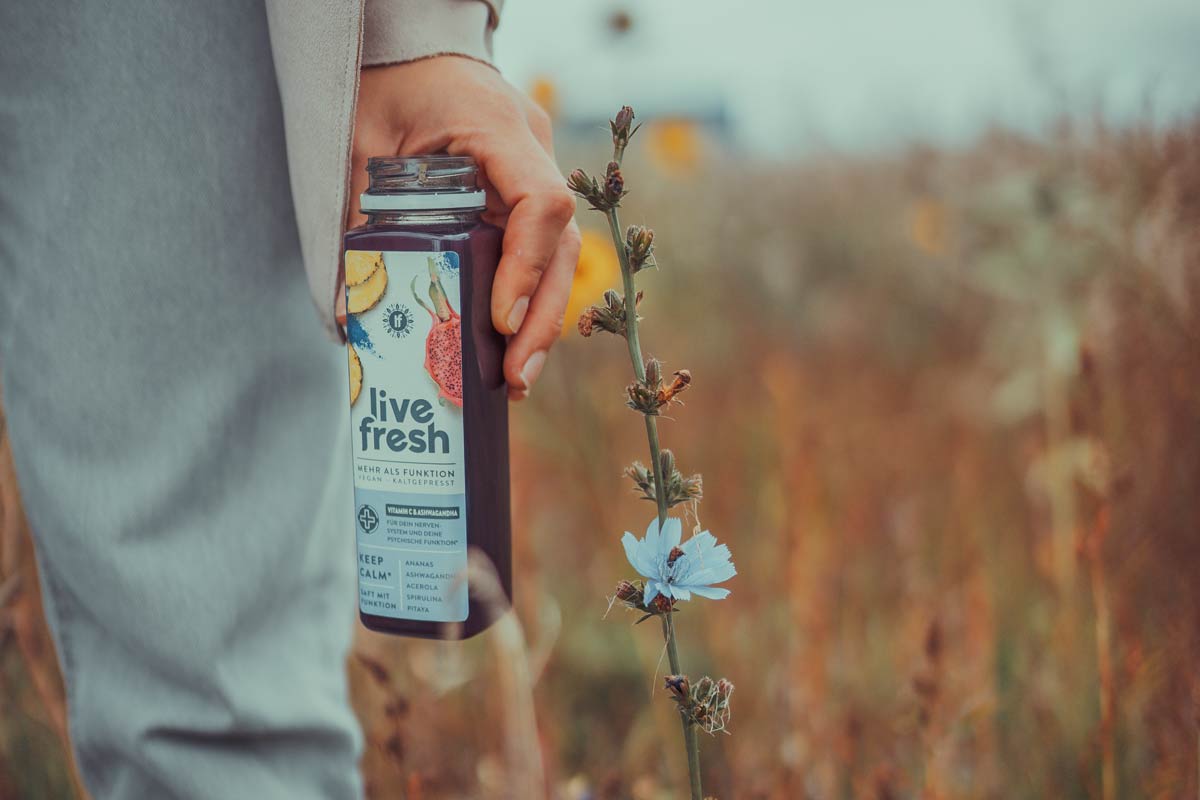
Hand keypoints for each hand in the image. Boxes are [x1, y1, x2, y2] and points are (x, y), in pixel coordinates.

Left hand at [348, 56, 579, 400]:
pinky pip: (539, 250)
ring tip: (516, 380)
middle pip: (562, 243)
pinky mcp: (524, 191)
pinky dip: (528, 298)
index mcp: (496, 127)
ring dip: (542, 319)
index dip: (526, 267)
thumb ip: (359, 226)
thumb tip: (351, 318)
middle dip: (541, 317)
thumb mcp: (359, 148)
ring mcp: (535, 169)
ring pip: (559, 254)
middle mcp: (532, 149)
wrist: (406, 45)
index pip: (541, 201)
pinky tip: (509, 345)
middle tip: (516, 378)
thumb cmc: (380, 83)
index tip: (499, 320)